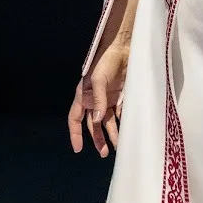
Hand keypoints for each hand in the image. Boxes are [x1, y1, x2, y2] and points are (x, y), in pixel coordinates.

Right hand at [68, 43, 128, 157]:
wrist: (124, 50)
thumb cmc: (105, 61)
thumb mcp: (98, 80)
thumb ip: (98, 100)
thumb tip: (96, 120)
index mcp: (83, 96)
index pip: (75, 119)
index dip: (75, 133)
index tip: (78, 148)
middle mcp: (94, 101)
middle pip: (92, 124)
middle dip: (97, 138)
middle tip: (103, 152)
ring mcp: (107, 100)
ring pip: (107, 122)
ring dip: (111, 134)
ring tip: (117, 146)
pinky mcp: (120, 98)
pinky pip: (119, 115)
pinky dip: (122, 124)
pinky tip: (127, 132)